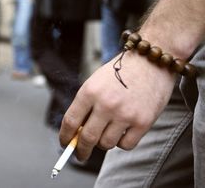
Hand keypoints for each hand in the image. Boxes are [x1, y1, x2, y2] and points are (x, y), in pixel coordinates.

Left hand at [59, 52, 176, 160]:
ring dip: (103, 143)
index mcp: (89, 92)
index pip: (70, 121)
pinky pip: (126, 145)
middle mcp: (106, 104)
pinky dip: (122, 142)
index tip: (64, 143)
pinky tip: (123, 132)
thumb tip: (76, 133)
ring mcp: (125, 114)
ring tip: (107, 132)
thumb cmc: (120, 73)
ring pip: (106, 144)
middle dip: (81, 150)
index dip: (65, 136)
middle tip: (80, 154)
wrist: (151, 61)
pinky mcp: (143, 122)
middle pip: (87, 138)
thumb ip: (85, 106)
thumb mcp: (95, 83)